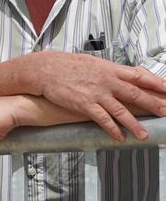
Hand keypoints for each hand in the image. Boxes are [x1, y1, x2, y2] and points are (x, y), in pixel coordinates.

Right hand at [29, 51, 165, 140]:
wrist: (45, 68)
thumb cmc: (66, 65)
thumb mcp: (92, 63)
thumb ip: (109, 71)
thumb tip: (124, 75)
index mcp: (110, 69)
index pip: (140, 76)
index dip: (157, 84)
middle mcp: (107, 80)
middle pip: (136, 94)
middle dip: (154, 104)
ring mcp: (96, 92)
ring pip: (121, 110)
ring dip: (134, 124)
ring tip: (144, 135)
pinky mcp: (84, 103)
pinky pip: (102, 119)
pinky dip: (112, 129)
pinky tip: (119, 137)